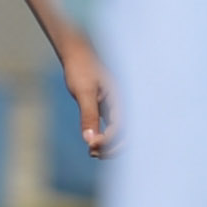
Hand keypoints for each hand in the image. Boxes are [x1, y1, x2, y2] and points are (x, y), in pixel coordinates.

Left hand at [57, 34, 117, 157]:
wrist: (78, 53)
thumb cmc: (82, 68)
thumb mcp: (83, 91)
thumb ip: (88, 115)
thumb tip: (90, 140)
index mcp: (122, 98)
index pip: (121, 127)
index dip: (108, 140)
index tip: (90, 146)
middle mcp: (124, 104)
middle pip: (128, 134)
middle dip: (113, 148)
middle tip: (93, 153)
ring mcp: (118, 107)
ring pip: (122, 134)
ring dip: (110, 146)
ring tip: (92, 152)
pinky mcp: (109, 108)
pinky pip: (113, 128)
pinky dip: (106, 139)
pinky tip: (93, 144)